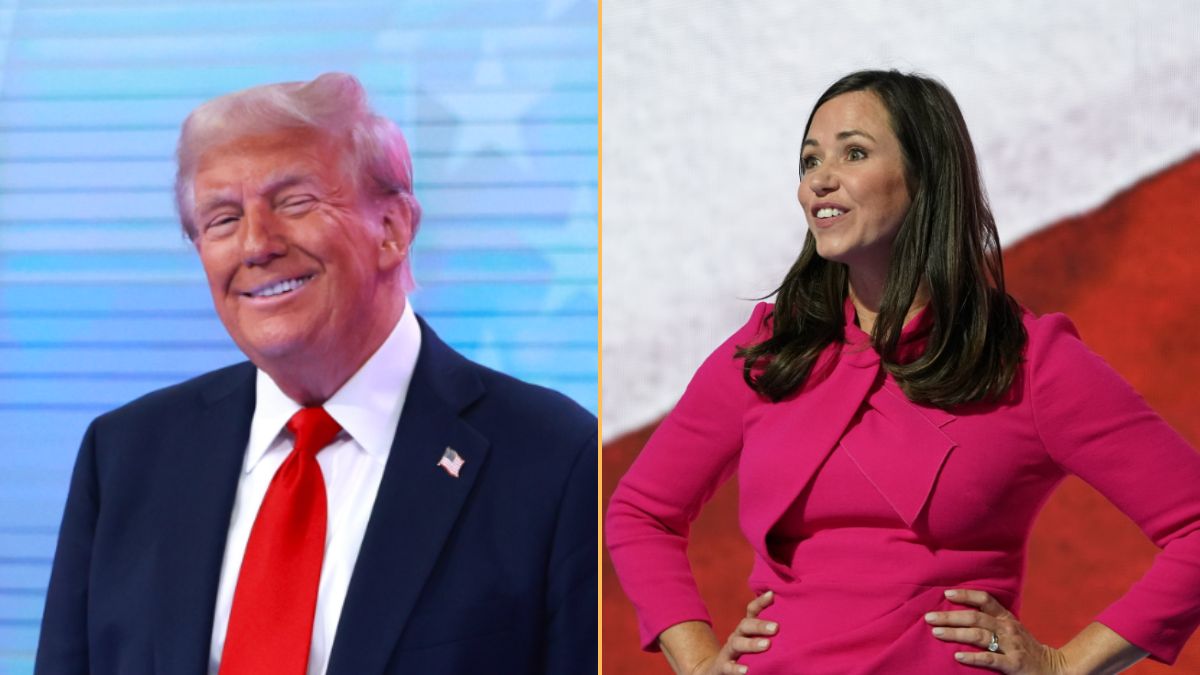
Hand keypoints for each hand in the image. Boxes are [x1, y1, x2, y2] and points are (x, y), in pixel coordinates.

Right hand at [690, 591, 777, 674]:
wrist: (714, 670)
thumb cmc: (740, 653)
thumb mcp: (751, 638)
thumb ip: (765, 629)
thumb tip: (785, 610)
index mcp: (745, 629)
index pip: (752, 611)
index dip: (760, 602)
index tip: (772, 595)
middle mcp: (736, 637)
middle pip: (745, 626)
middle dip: (760, 625)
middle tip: (776, 627)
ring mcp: (728, 651)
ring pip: (737, 644)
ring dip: (751, 644)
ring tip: (767, 645)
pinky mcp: (722, 667)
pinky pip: (728, 667)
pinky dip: (736, 669)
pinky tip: (746, 670)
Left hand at [925, 589, 1068, 672]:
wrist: (1055, 669)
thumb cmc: (1026, 649)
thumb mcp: (1012, 629)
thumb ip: (992, 621)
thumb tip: (961, 614)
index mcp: (1007, 618)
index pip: (985, 600)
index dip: (966, 595)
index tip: (946, 593)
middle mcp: (1008, 629)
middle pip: (975, 618)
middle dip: (950, 616)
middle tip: (929, 617)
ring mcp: (1011, 646)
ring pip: (979, 636)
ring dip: (956, 634)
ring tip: (937, 633)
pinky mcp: (1014, 664)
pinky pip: (990, 659)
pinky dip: (973, 657)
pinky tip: (958, 657)